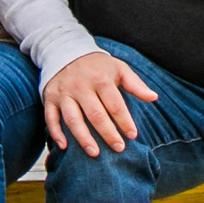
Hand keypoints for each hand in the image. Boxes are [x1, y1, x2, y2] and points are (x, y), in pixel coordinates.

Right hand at [41, 50, 158, 153]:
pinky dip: (55, 132)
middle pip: (95, 115)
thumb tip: (154, 98)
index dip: (124, 121)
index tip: (132, 135)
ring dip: (83, 138)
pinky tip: (64, 146)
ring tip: (94, 152)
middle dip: (108, 134)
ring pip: (72, 119)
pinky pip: (50, 117)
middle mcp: (80, 86)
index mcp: (100, 79)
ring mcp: (63, 93)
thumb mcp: (119, 68)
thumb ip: (136, 84)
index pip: (115, 105)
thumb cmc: (97, 64)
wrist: (65, 49)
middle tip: (119, 148)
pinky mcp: (49, 97)